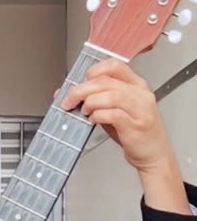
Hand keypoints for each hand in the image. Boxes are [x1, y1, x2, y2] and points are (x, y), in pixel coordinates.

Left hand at [59, 58, 171, 172]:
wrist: (154, 154)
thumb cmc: (134, 132)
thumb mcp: (115, 111)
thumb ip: (96, 100)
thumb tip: (68, 95)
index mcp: (136, 85)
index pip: (114, 66)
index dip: (94, 71)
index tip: (80, 83)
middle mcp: (140, 94)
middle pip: (106, 81)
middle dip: (81, 90)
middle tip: (69, 101)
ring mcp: (141, 110)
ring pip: (112, 95)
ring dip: (91, 102)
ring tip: (84, 111)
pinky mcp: (137, 126)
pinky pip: (114, 114)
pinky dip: (99, 115)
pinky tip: (94, 120)